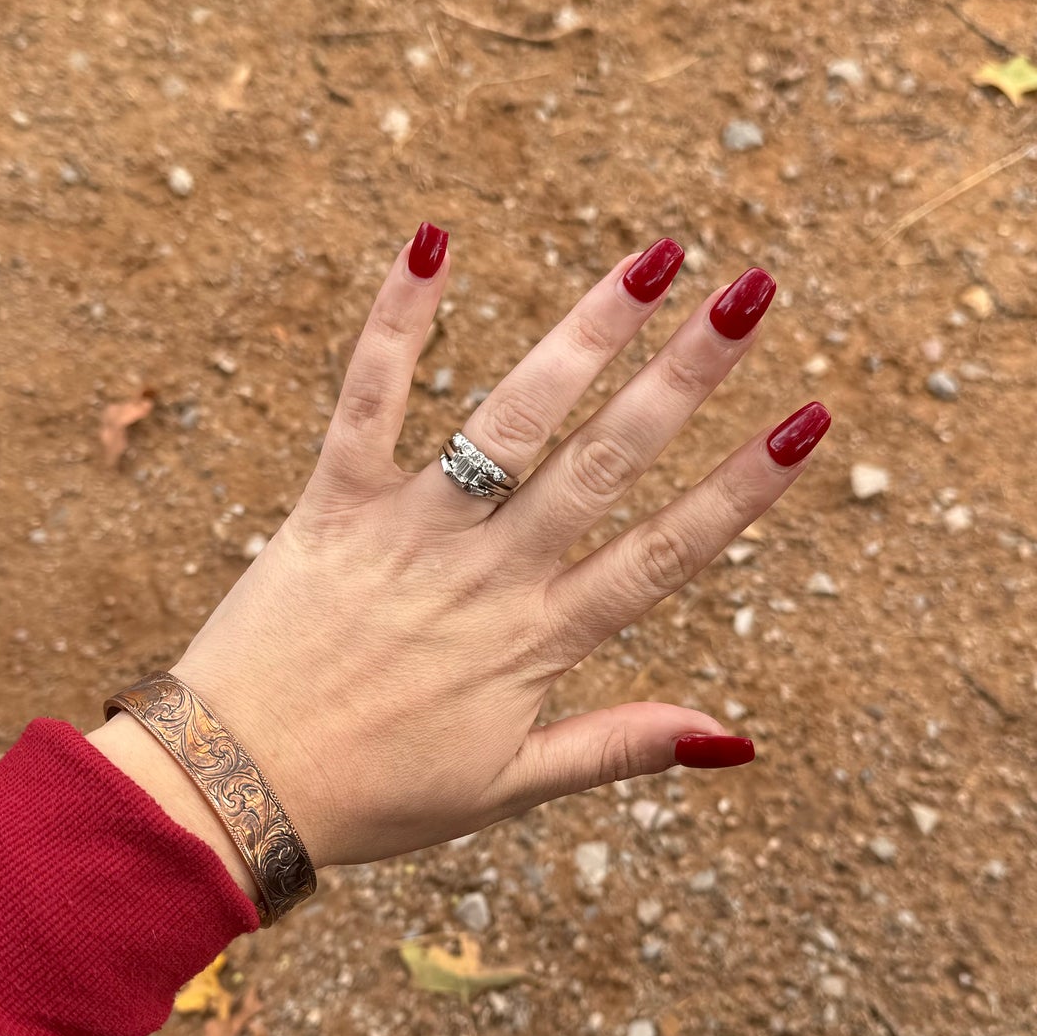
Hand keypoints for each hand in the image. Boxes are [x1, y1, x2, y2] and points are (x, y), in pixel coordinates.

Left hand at [166, 225, 829, 871]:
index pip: (663, 554)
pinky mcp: (332, 503)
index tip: (804, 420)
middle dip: (685, 378)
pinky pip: (367, 399)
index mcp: (534, 643)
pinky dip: (397, 321)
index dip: (740, 489)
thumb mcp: (505, 790)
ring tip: (652, 259)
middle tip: (751, 296)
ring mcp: (408, 532)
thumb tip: (736, 739)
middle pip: (605, 463)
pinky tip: (434, 241)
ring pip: (510, 420)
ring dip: (584, 334)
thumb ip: (618, 746)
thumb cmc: (371, 795)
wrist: (231, 789)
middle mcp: (485, 576)